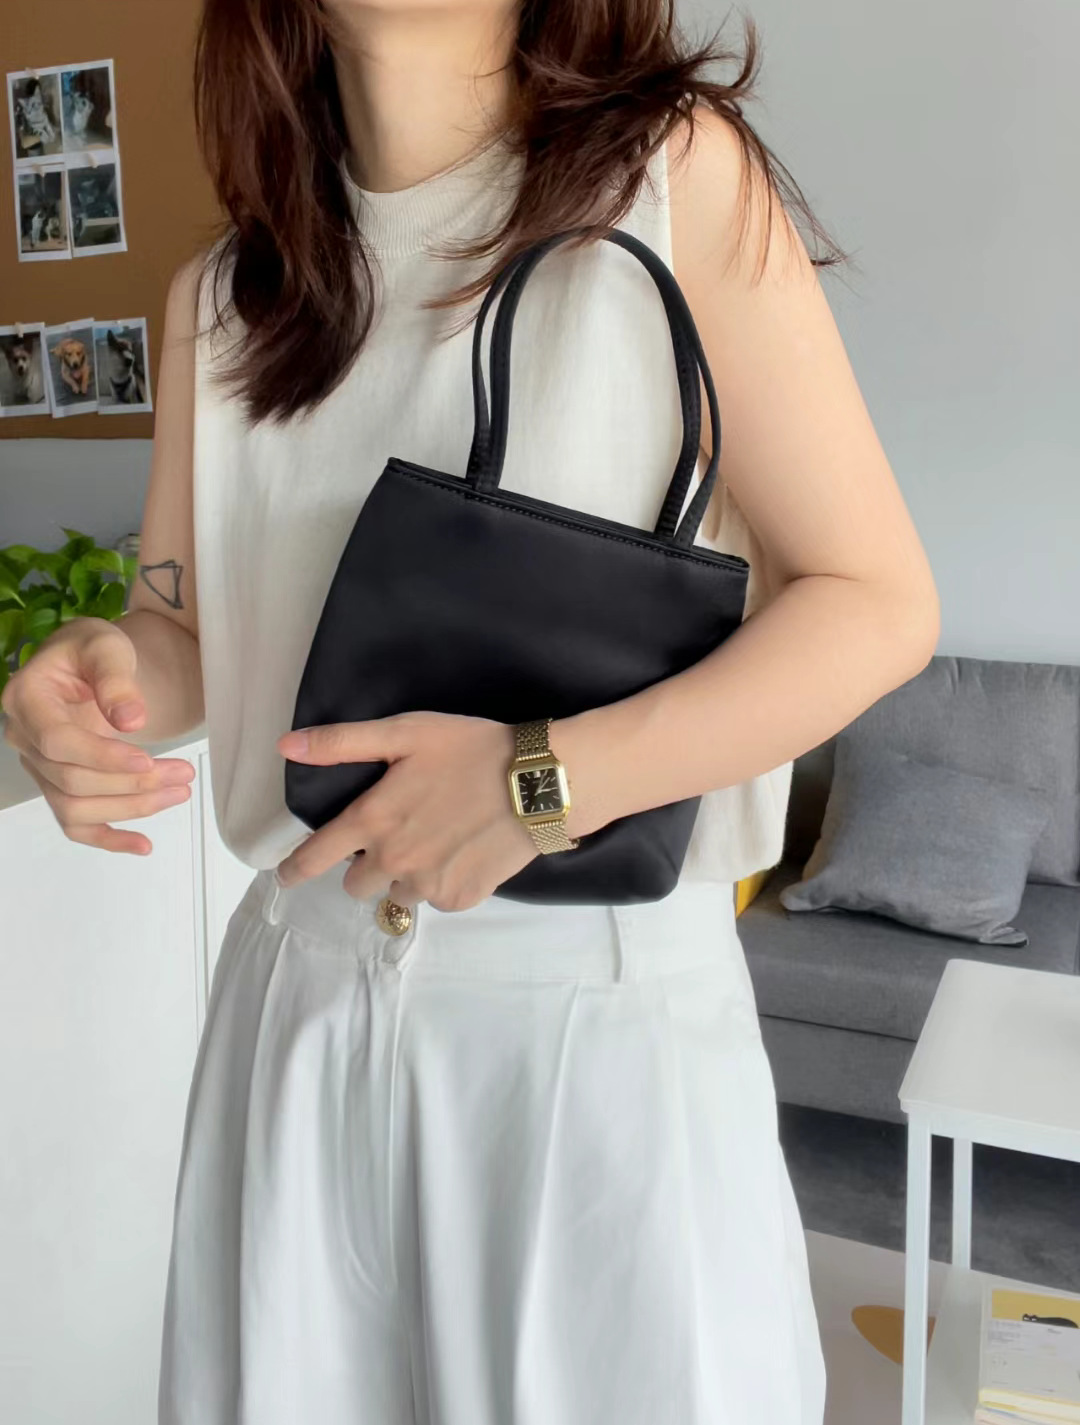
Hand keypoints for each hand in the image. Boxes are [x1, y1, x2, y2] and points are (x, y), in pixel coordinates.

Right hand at [1, 617, 194, 853]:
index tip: (147, 757)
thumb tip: (131, 720)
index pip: (58, 741)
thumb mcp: (108, 648)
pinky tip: (143, 845)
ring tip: (179, 792)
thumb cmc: (93, 650)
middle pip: (71, 779)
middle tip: (183, 773)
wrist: (87, 663)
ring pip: (75, 807)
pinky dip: (108, 838)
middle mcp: (23, 737)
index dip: (102, 755)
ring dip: (131, 808)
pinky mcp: (56, 785)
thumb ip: (116, 679)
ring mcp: (38, 766)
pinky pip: (75, 824)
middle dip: (132, 782)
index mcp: (26, 699)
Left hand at [275, 711, 539, 910]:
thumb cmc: (470, 749)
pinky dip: (443, 883)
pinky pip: (437, 900)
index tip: (286, 877)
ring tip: (436, 843)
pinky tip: (463, 853)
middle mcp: (394, 860)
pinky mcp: (461, 898)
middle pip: (356, 886)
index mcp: (373, 820)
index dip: (295, 869)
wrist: (538, 782)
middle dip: (366, 866)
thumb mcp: (406, 733)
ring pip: (398, 895)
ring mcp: (428, 884)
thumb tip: (286, 746)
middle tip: (395, 838)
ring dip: (406, 876)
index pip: (316, 857)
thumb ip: (343, 742)